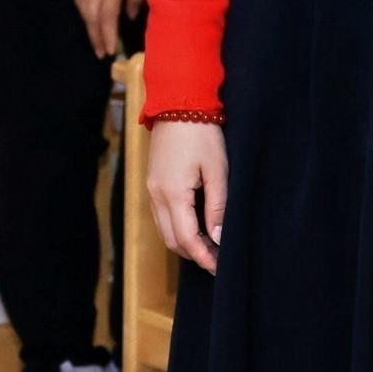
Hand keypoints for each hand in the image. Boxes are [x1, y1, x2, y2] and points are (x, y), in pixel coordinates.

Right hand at [70, 0, 148, 57]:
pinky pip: (80, 3)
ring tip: (97, 40)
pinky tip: (91, 18)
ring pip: (84, 14)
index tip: (111, 51)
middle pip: (92, 22)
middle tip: (102, 54)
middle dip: (97, 40)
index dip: (109, 38)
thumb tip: (130, 15)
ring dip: (90, 28)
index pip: (108, 22)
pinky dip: (85, 13)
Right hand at [146, 120, 227, 273]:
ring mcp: (152, 189)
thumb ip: (218, 206)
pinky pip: (161, 216)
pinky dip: (177, 228)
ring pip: (164, 230)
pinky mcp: (153, 182)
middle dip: (194, 255)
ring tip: (209, 247)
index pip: (187, 240)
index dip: (204, 258)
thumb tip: (218, 238)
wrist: (178, 103)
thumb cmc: (202, 133)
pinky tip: (195, 226)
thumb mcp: (217, 170)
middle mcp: (157, 196)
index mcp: (173, 194)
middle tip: (217, 262)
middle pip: (172, 240)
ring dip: (184, 243)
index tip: (220, 269)